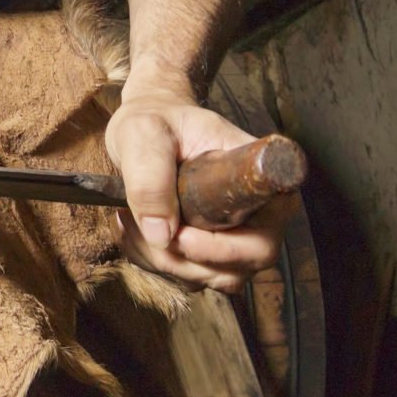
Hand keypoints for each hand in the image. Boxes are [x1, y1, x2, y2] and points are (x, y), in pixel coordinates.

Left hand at [103, 64, 285, 292]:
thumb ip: (150, 176)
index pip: (265, 237)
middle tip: (145, 228)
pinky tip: (134, 227)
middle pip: (240, 267)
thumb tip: (160, 233)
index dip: (227, 250)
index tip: (183, 234)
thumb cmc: (157, 119)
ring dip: (163, 259)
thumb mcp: (144, 133)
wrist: (150, 125)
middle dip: (186, 260)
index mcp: (257, 180)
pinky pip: (187, 276)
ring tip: (131, 217)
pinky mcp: (210, 250)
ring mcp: (235, 236)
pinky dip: (153, 259)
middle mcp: (257, 214)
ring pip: (210, 277)